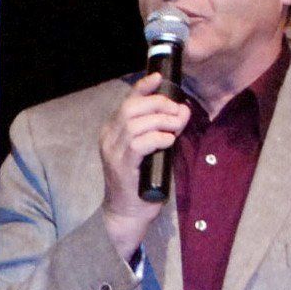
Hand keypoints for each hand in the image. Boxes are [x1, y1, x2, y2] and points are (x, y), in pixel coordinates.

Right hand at [99, 72, 191, 259]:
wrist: (127, 212)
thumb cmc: (141, 180)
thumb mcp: (151, 149)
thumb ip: (162, 129)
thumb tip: (182, 109)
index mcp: (112, 131)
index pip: (126, 101)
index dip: (142, 87)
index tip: (159, 78)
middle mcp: (108, 138)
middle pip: (131, 108)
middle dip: (159, 105)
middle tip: (177, 113)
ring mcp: (112, 152)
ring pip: (136, 123)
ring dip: (162, 122)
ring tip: (175, 130)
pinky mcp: (122, 166)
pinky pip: (139, 143)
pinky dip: (158, 138)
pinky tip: (168, 142)